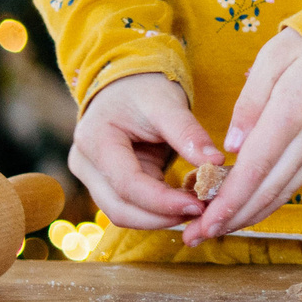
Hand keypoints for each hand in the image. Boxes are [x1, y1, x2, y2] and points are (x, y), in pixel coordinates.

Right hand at [69, 72, 218, 230]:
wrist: (126, 84)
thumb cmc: (145, 88)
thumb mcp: (168, 103)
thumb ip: (188, 134)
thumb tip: (216, 164)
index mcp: (95, 140)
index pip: (128, 184)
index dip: (163, 202)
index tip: (198, 205)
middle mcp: (85, 164)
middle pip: (120, 208)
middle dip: (162, 217)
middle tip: (202, 212)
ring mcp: (92, 177)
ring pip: (123, 213)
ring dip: (160, 218)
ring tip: (197, 209)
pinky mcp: (106, 183)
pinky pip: (130, 206)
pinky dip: (157, 210)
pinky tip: (184, 203)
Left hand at [185, 27, 301, 244]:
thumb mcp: (273, 57)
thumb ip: (250, 101)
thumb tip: (231, 146)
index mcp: (292, 111)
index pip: (256, 166)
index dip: (230, 198)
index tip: (205, 219)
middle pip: (268, 188)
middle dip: (232, 217)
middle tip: (197, 237)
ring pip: (283, 193)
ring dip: (249, 217)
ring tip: (215, 231)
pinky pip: (294, 184)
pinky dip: (268, 203)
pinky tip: (246, 212)